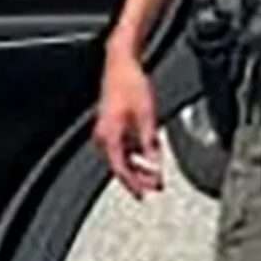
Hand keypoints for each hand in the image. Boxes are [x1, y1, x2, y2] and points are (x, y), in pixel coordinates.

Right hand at [93, 50, 162, 198]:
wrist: (121, 65)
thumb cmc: (132, 85)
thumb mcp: (148, 115)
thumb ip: (151, 142)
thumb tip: (156, 165)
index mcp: (110, 137)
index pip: (121, 170)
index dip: (134, 185)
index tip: (146, 195)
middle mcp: (104, 137)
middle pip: (121, 166)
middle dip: (139, 178)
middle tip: (156, 187)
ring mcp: (107, 131)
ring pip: (122, 156)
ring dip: (139, 166)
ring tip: (155, 175)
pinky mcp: (112, 125)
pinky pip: (123, 145)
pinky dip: (136, 152)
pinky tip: (150, 156)